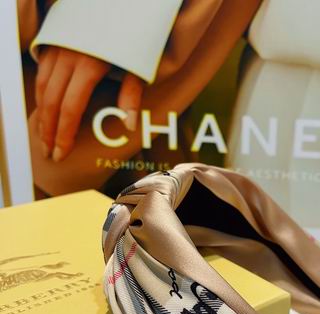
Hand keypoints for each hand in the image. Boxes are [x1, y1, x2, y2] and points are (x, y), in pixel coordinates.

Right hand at [35, 46, 143, 161]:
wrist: (120, 5)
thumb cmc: (132, 37)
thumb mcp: (138, 65)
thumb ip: (132, 95)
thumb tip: (129, 126)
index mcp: (89, 65)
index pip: (70, 109)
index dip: (64, 134)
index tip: (61, 153)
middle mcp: (68, 57)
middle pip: (51, 102)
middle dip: (48, 131)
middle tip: (48, 153)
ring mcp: (57, 48)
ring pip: (42, 88)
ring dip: (42, 115)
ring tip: (44, 138)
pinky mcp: (52, 43)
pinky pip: (42, 74)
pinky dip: (41, 96)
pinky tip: (45, 112)